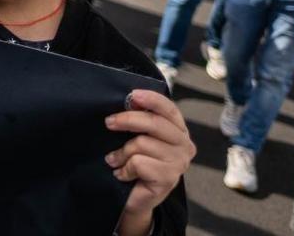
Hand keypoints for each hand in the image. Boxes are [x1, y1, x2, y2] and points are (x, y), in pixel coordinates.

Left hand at [106, 89, 194, 229]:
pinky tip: (123, 174)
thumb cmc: (137, 163)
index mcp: (179, 131)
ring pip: (142, 143)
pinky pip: (138, 163)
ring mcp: (179, 163)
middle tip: (109, 122)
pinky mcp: (169, 179)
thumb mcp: (139, 136)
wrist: (135, 198)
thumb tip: (129, 99)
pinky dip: (125, 168)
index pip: (169, 109)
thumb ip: (140, 120)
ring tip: (117, 160)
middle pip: (154, 123)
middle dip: (127, 120)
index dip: (152, 99)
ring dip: (122, 152)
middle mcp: (184, 145)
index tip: (132, 95)